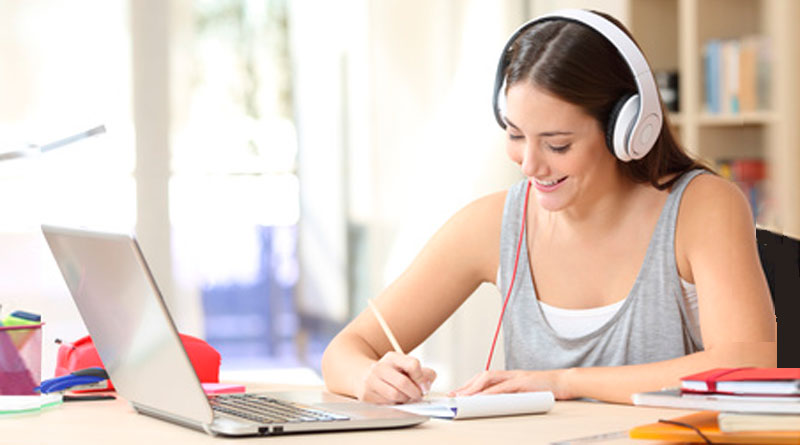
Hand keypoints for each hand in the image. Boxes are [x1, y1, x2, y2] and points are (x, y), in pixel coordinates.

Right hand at [355, 352, 436, 403]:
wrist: (362, 375)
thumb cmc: (390, 373)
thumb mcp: (405, 366)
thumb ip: (423, 373)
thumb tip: (428, 383)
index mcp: (392, 357)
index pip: (412, 364)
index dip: (421, 378)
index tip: (424, 386)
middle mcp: (380, 367)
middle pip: (403, 382)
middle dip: (415, 393)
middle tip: (418, 396)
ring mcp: (371, 381)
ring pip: (395, 395)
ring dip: (405, 400)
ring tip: (406, 397)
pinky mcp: (366, 395)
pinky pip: (387, 404)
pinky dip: (395, 404)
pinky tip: (395, 400)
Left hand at [449, 369, 570, 398]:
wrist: (565, 381)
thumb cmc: (546, 388)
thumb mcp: (525, 392)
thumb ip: (512, 396)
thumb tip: (497, 405)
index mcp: (509, 376)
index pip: (484, 378)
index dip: (469, 385)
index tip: (457, 394)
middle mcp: (510, 374)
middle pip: (482, 377)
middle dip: (466, 386)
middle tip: (453, 396)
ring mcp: (516, 377)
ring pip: (489, 379)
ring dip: (474, 388)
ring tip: (462, 398)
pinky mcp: (523, 382)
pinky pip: (503, 388)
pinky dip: (490, 393)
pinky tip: (482, 399)